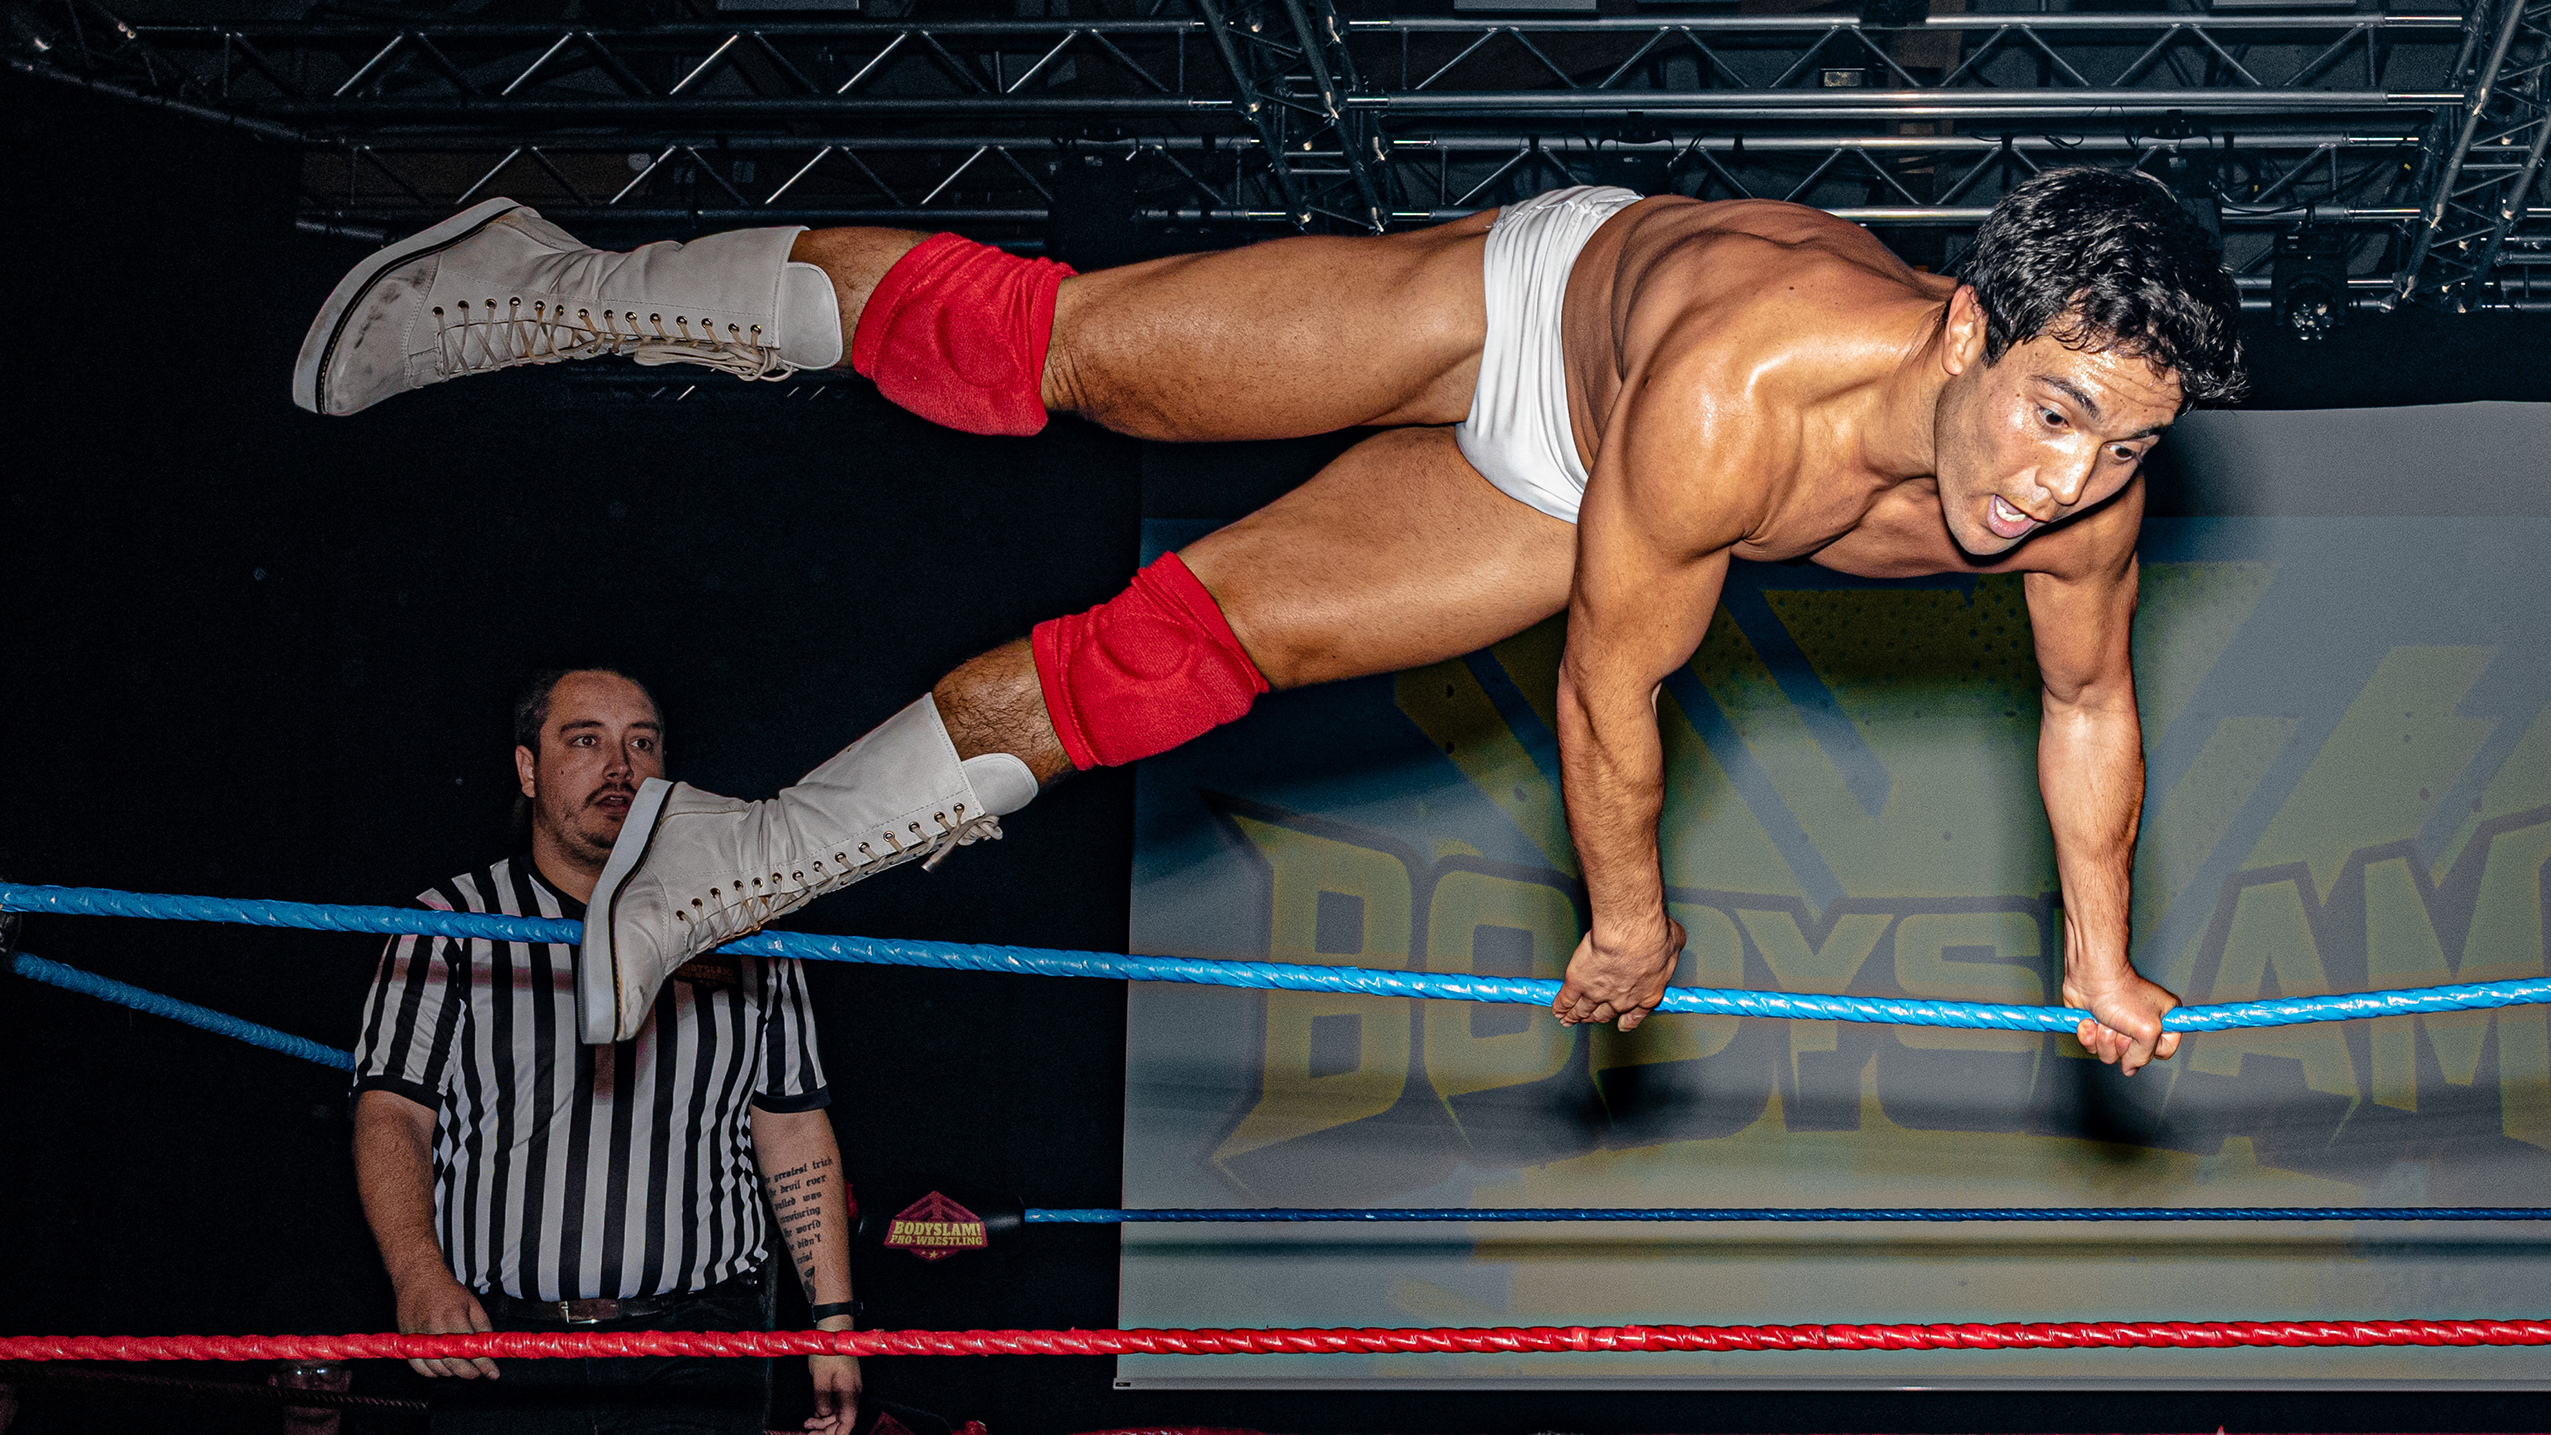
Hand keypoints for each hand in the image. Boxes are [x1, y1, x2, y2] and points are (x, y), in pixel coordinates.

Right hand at [392, 1270, 496, 1379]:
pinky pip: (418, 1366)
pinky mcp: (406, 1339)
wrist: (418, 1276)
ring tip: (462, 1368)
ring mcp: (418, 1336)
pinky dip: (431, 1372)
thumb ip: (482, 1327)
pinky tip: (442, 1369)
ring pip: (436, 1368)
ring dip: (452, 1373)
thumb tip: (490, 1347)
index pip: (471, 1350)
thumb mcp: (472, 1304)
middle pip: (453, 1364)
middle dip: (469, 1373)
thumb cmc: (447, 1289)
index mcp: (454, 1319)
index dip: (484, 1365)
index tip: (493, 1373)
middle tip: (478, 1373)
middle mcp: (434, 1330)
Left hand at [804, 1351, 860, 1433]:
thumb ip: (822, 1397)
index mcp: (850, 1392)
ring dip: (823, 1421)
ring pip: (838, 1414)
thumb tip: (823, 1413)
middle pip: (843, 1420)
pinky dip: (824, 1411)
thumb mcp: (820, 1376)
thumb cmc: (828, 1351)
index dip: (838, 1434)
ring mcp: (849, 1389)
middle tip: (809, 1433)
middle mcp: (852, 1393)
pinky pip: (836, 1405)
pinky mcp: (843, 1385)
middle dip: (826, 1430)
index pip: (848, 1421)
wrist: (835, 1331)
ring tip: (807, 1424)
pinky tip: (813, 1414)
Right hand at [1553, 916, 1685, 1030]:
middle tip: (1590, 1018)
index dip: (1628, 1020)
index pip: (1636, 1014)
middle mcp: (1622, 999)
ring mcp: (1598, 993)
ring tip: (1569, 1019)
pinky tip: (1557, 1010)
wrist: (1631, 935)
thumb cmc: (1655, 938)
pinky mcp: (1578, 982)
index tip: (1623, 1024)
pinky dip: (1561, 1006)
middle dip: (1597, 1017)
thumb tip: (1673, 937)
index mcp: (1647, 994)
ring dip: (1576, 1015)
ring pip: (1584, 1009)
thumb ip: (1670, 947)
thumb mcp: (1673, 942)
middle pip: (1606, 1013)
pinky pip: (1566, 999)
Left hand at [2063, 966, 2182, 1074]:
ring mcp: (2117, 1028)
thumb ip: (2144, 1055)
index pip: (2163, 1052)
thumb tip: (2130, 1069)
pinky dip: (2088, 1034)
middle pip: (2133, 1056)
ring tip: (2104, 1018)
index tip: (2142, 1035)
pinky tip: (2089, 1020)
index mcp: (2163, 1021)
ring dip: (2103, 1037)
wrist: (2090, 976)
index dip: (2151, 1050)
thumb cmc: (2121, 995)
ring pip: (2110, 1055)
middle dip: (2121, 1042)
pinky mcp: (2096, 1028)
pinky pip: (2092, 1047)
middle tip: (2121, 1022)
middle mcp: (2140, 1026)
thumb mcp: (2147, 1030)